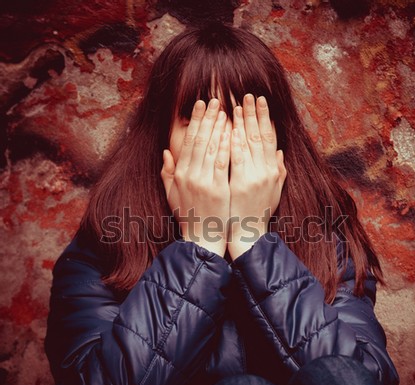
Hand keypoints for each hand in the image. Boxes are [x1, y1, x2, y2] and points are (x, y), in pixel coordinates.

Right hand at [161, 99, 231, 256]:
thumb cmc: (189, 216)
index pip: (188, 142)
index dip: (195, 121)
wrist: (202, 238)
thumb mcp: (172, 195)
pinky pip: (222, 163)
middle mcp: (190, 175)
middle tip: (215, 100)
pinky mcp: (218, 189)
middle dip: (207, 118)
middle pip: (199, 141)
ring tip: (225, 110)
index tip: (201, 105)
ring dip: (218, 128)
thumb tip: (166, 152)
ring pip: (210, 148)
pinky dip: (225, 146)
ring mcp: (204, 182)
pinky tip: (231, 132)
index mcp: (180, 174)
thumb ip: (167, 173)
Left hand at [228, 94, 286, 259]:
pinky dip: (233, 141)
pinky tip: (229, 127)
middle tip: (250, 95)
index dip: (265, 119)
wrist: (248, 234)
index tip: (261, 102)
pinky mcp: (240, 184)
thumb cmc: (258, 213)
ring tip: (238, 104)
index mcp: (273, 171)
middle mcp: (266, 172)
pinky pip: (236, 158)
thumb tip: (279, 153)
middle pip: (260, 136)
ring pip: (248, 143)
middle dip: (255, 114)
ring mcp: (253, 177)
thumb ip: (278, 172)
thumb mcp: (274, 193)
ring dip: (243, 122)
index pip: (269, 139)